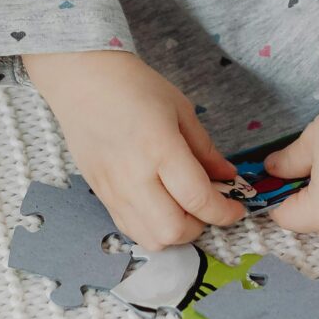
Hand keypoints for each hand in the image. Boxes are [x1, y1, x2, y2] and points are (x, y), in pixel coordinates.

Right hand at [21, 51, 244, 252]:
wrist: (81, 80)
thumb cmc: (133, 86)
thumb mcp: (180, 109)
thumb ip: (205, 149)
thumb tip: (228, 177)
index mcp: (160, 147)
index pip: (198, 198)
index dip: (224, 212)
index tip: (236, 209)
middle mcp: (134, 176)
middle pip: (173, 230)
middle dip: (200, 227)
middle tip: (207, 207)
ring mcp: (113, 189)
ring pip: (150, 238)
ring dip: (174, 233)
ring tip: (182, 209)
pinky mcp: (99, 194)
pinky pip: (129, 228)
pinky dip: (151, 228)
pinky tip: (159, 207)